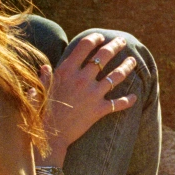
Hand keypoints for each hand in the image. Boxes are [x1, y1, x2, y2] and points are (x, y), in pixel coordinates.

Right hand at [39, 34, 138, 165]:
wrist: (48, 137)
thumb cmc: (41, 113)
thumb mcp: (40, 90)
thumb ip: (45, 78)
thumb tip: (45, 67)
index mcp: (67, 71)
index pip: (85, 46)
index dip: (95, 38)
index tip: (100, 37)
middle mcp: (82, 79)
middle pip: (104, 55)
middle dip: (116, 45)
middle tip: (122, 41)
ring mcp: (92, 94)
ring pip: (117, 75)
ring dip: (127, 66)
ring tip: (133, 60)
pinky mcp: (99, 110)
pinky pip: (118, 103)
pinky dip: (128, 100)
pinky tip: (134, 97)